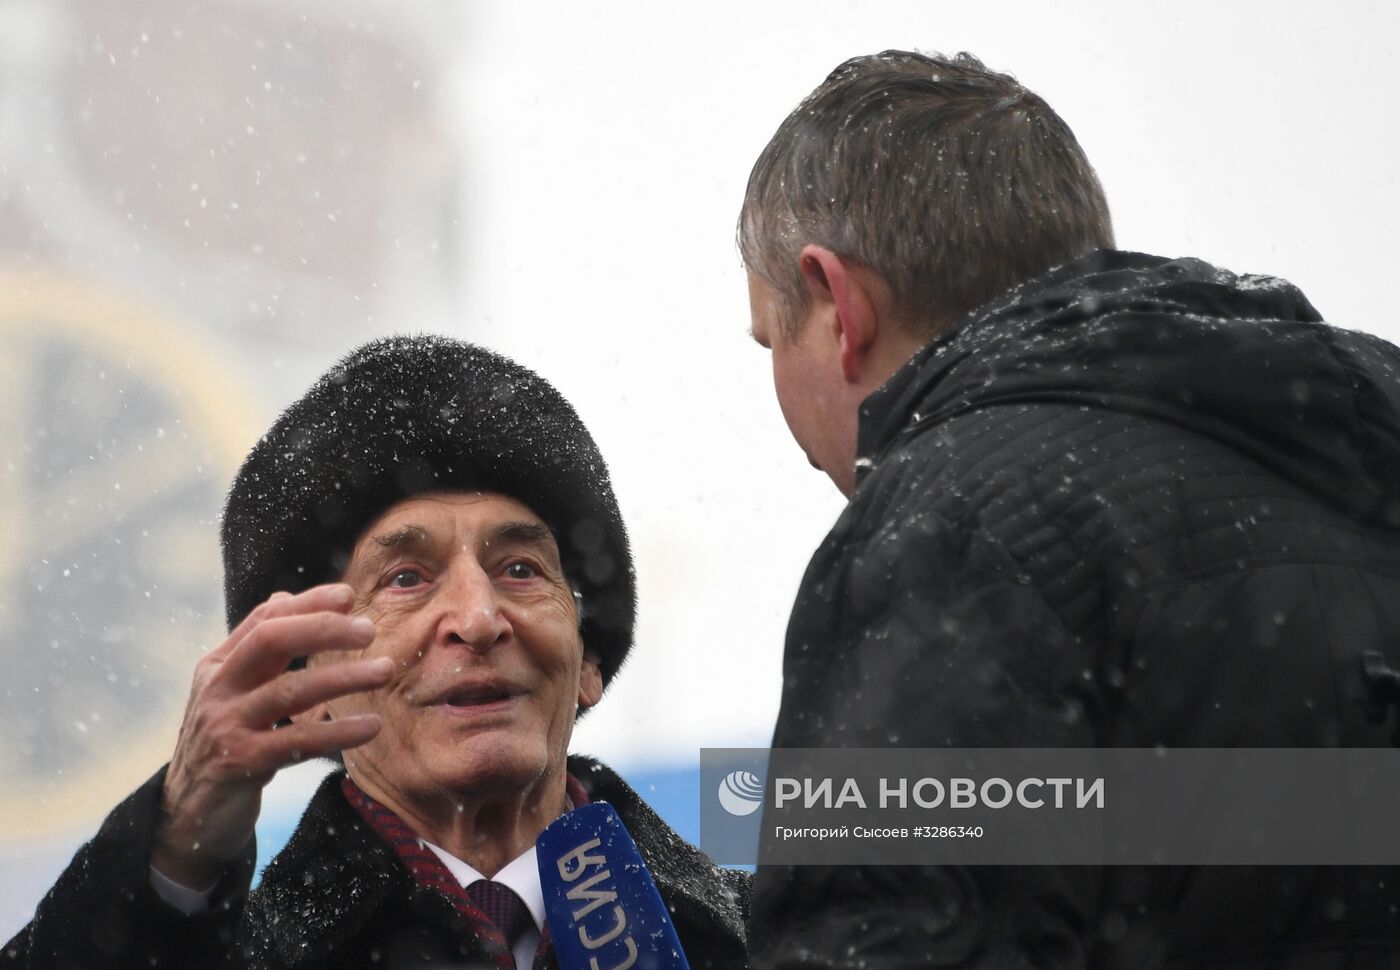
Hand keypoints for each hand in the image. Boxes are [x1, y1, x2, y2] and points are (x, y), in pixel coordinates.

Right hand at [151, 583, 391, 888]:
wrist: (187, 813)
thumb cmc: (223, 743)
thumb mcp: (233, 691)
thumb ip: (259, 649)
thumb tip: (284, 596)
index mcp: (217, 666)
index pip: (264, 619)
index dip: (307, 603)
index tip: (348, 595)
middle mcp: (217, 689)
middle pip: (271, 640)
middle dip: (323, 629)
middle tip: (370, 630)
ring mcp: (226, 725)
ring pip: (290, 690)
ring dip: (343, 677)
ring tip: (385, 671)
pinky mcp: (240, 762)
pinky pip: (298, 739)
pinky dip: (338, 730)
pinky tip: (370, 725)